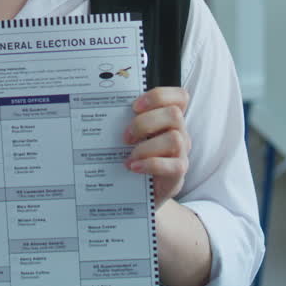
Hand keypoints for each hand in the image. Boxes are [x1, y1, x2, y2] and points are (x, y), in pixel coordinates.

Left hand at [123, 86, 190, 204]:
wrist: (139, 189)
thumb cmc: (134, 155)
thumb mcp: (132, 135)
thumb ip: (126, 120)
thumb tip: (104, 107)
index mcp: (168, 118)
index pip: (179, 96)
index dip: (159, 96)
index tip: (135, 106)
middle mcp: (179, 132)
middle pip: (174, 114)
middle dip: (145, 122)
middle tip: (125, 136)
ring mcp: (181, 152)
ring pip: (174, 139)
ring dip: (146, 146)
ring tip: (129, 156)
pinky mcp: (178, 172)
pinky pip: (173, 165)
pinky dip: (151, 164)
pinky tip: (134, 166)